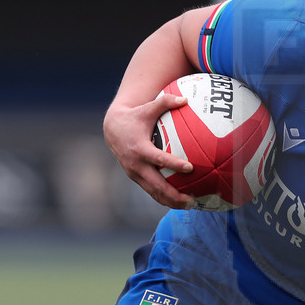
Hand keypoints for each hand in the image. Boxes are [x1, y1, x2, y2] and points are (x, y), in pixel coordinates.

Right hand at [103, 92, 195, 208]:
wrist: (112, 129)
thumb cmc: (135, 117)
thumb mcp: (148, 108)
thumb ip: (166, 102)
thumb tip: (185, 98)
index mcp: (139, 148)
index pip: (158, 159)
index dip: (174, 164)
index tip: (190, 168)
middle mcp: (136, 164)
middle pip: (156, 184)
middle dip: (174, 194)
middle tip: (192, 199)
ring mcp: (135, 174)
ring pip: (154, 192)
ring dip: (171, 201)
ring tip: (190, 205)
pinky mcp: (136, 178)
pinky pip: (151, 191)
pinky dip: (164, 198)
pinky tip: (180, 202)